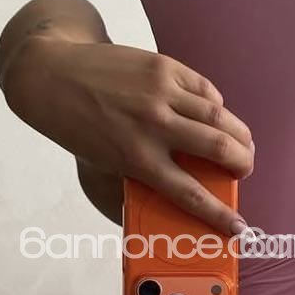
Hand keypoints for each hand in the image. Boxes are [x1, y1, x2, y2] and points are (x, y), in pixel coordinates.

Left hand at [5, 36, 252, 234]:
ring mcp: (160, 92)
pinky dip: (217, 105)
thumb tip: (174, 198)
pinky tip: (218, 115)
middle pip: (218, 148)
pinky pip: (205, 89)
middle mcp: (152, 126)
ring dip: (240, 135)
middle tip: (245, 170)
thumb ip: (140, 178)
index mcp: (136, 159)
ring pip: (220, 116)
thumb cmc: (77, 125)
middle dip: (243, 164)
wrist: (50, 75)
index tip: (238, 227)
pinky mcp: (164, 67)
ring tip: (243, 144)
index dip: (219, 215)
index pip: (189, 194)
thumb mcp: (103, 162)